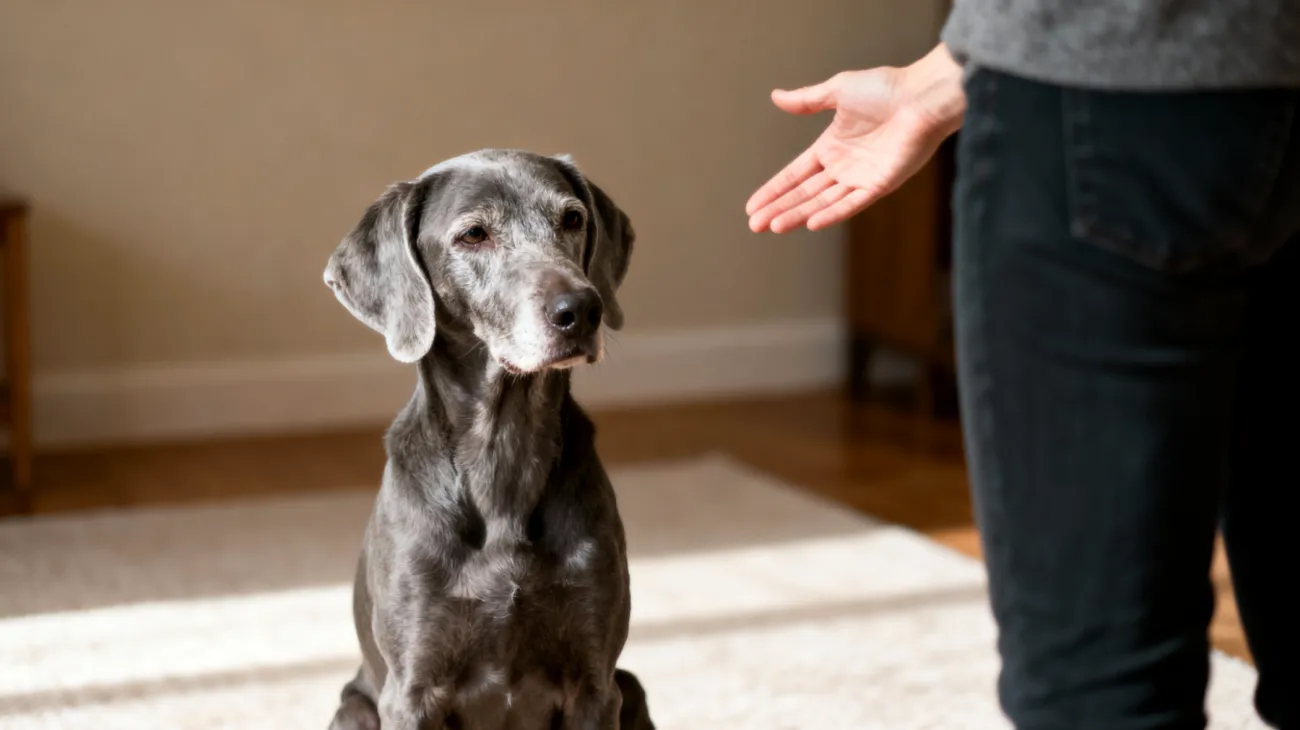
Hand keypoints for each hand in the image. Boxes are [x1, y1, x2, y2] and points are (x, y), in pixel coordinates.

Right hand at [746, 44, 966, 232]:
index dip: (774, 190)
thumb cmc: (886, 89)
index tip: (751, 206)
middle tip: (754, 225)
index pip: (795, 174)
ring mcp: (861, 178)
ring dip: (797, 214)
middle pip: (803, 193)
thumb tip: (775, 97)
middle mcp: (843, 167)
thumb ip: (807, 100)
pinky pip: (852, 203)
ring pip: (822, 202)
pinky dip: (832, 214)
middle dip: (778, 208)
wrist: (922, 95)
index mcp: (831, 147)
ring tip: (773, 226)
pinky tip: (810, 223)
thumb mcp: (838, 91)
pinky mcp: (880, 184)